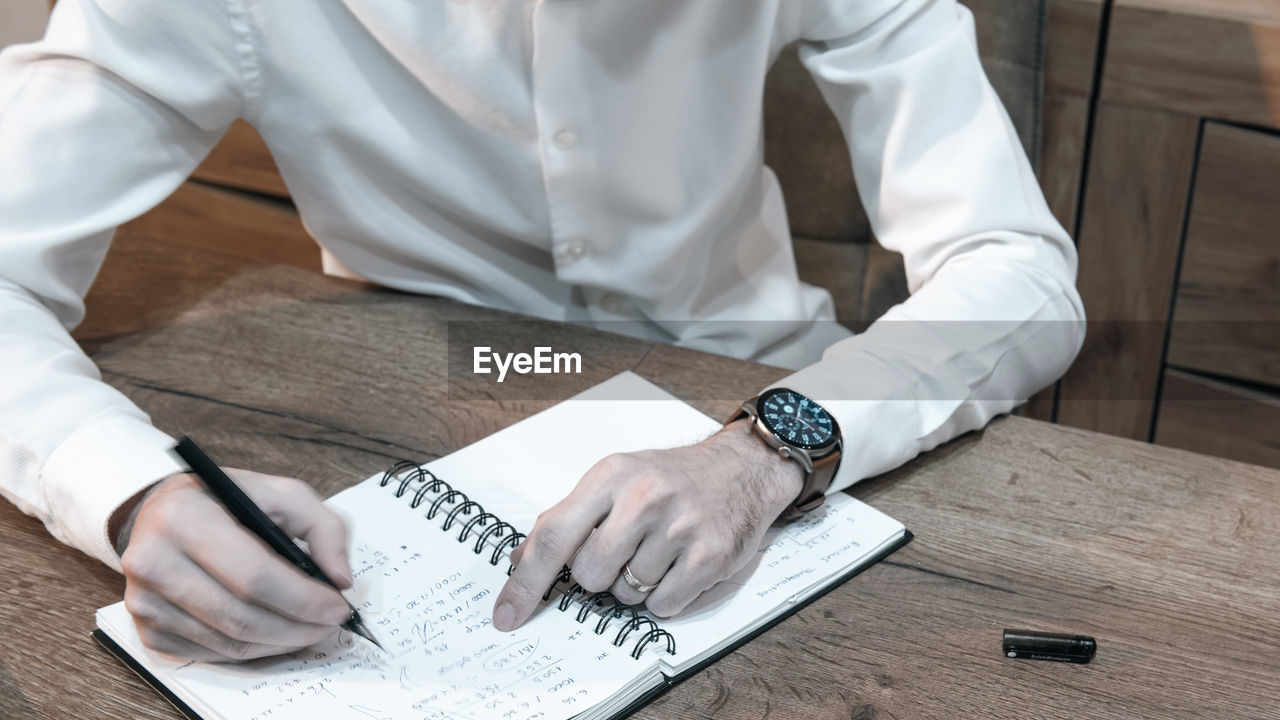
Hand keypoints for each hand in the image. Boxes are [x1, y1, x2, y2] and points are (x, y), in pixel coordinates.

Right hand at [115, 469, 353, 661]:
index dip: (304, 599)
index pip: (255, 575)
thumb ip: (322, 527)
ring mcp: (144, 601)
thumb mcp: (279, 493)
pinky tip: (275, 635)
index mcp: (185, 516)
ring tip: (310, 630)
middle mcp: (152, 560)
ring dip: (280, 644)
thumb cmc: (225, 503)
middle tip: (330, 625)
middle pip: (242, 616)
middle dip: (298, 628)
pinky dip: (252, 651)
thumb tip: (341, 579)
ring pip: (229, 643)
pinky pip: (211, 654)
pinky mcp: (146, 629)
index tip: (339, 607)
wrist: (161, 514)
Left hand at [492, 420, 802, 629]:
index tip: (507, 615)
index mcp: (611, 475)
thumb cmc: (671, 478)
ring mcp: (680, 526)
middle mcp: (645, 497)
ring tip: (660, 551)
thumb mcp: (615, 479)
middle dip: (602, 574)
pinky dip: (667, 596)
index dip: (525, 582)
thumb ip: (569, 518)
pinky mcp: (711, 555)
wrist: (742, 467)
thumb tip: (521, 562)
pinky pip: (664, 605)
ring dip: (637, 585)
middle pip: (590, 574)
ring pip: (627, 594)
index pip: (553, 535)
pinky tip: (680, 565)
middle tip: (627, 550)